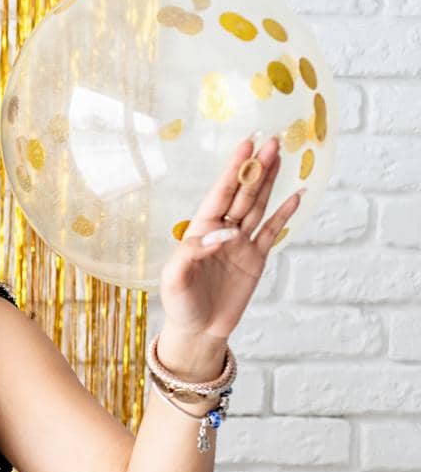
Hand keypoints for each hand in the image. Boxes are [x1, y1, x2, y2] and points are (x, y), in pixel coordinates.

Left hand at [160, 133, 304, 342]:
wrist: (198, 331)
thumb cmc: (180, 303)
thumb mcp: (175, 278)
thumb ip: (193, 252)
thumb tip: (223, 234)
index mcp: (200, 231)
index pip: (220, 194)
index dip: (233, 170)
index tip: (246, 145)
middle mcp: (222, 232)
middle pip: (244, 194)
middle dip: (257, 168)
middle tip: (274, 140)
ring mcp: (241, 244)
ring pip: (258, 206)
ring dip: (270, 182)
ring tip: (282, 156)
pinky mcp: (256, 259)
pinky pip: (272, 232)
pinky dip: (284, 213)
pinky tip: (295, 194)